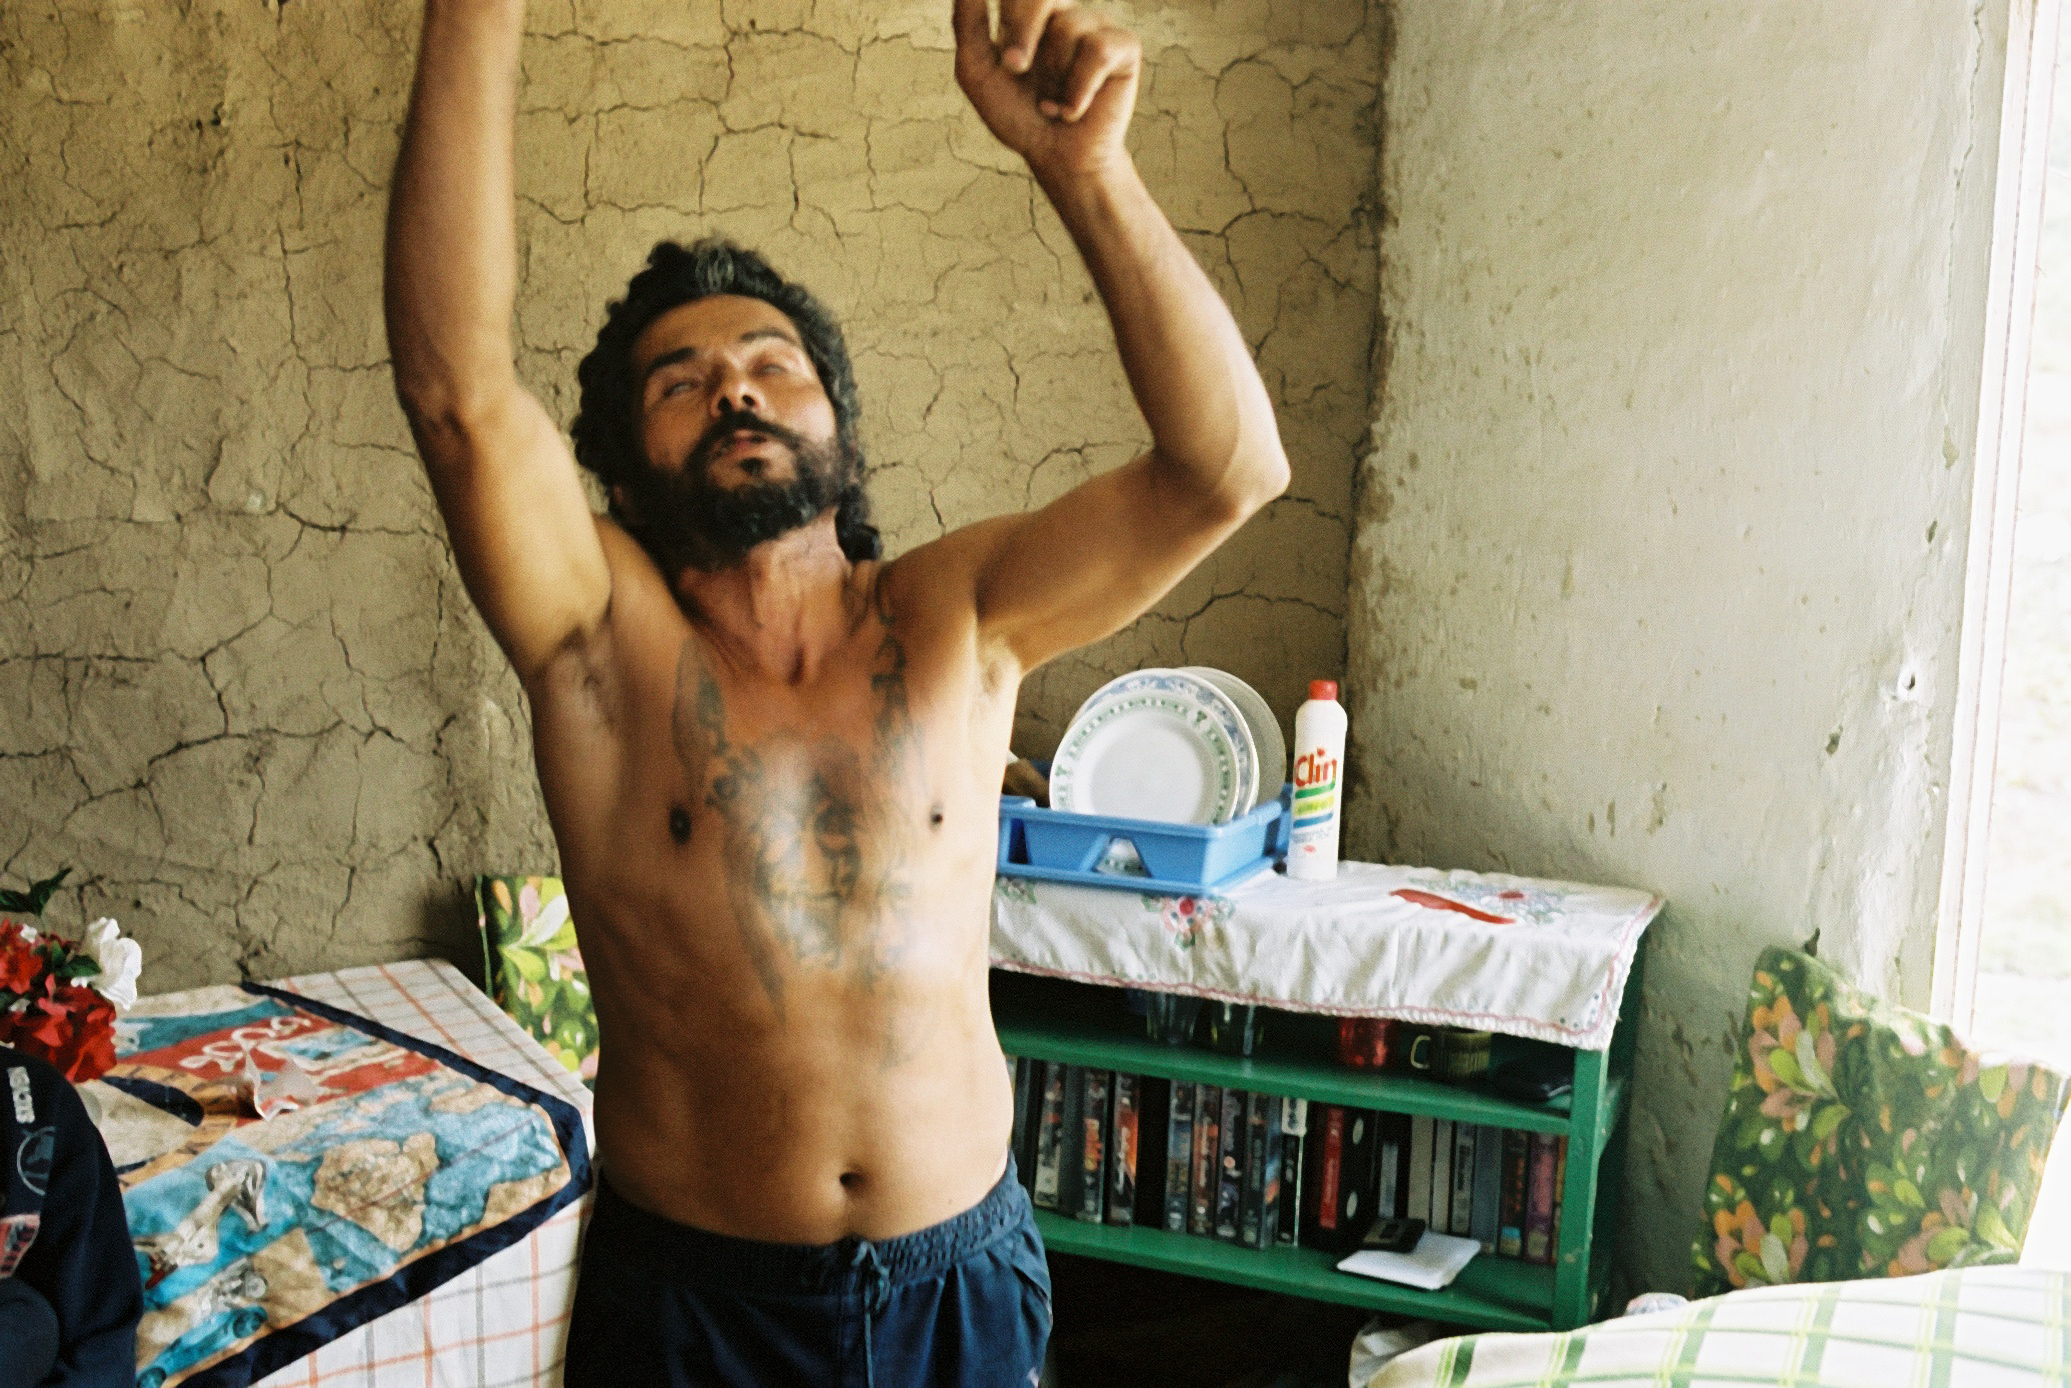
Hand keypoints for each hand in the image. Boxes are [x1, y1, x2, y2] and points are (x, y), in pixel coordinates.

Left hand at [953, 0, 1141, 181]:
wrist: (1057, 158)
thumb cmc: (1019, 116)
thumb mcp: (978, 72)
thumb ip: (967, 26)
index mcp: (1030, 15)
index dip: (1009, 13)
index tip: (1006, 54)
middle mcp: (1064, 14)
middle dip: (1023, 30)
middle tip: (1015, 67)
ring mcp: (1096, 28)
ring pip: (1068, 28)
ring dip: (1052, 77)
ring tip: (1052, 102)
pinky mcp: (1124, 48)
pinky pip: (1098, 50)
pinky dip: (1079, 89)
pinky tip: (1073, 110)